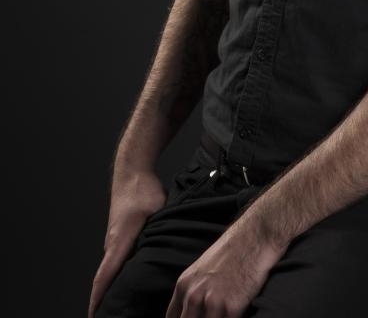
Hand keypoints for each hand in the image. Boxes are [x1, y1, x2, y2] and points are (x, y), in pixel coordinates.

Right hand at [88, 168, 165, 316]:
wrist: (132, 171)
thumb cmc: (143, 191)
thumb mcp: (156, 213)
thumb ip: (159, 236)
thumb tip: (167, 255)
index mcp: (118, 243)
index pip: (104, 278)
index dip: (98, 300)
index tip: (94, 317)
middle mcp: (111, 245)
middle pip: (105, 280)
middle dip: (104, 301)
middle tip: (112, 317)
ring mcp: (113, 240)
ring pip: (111, 270)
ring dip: (112, 287)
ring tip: (121, 307)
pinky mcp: (118, 236)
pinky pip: (116, 261)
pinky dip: (117, 275)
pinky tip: (130, 281)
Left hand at [165, 211, 287, 316]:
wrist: (255, 236)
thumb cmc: (232, 251)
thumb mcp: (202, 269)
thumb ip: (192, 291)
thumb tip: (190, 312)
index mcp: (184, 285)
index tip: (195, 317)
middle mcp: (193, 296)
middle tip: (211, 315)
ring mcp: (212, 303)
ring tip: (222, 314)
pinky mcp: (232, 308)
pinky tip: (237, 313)